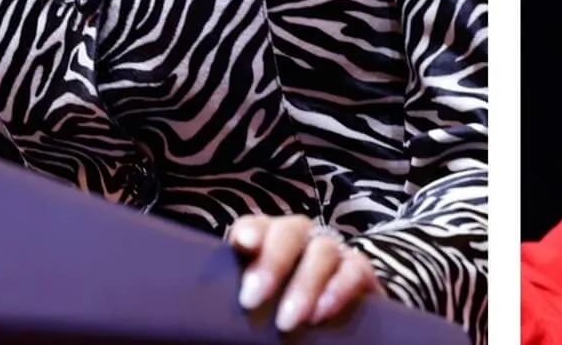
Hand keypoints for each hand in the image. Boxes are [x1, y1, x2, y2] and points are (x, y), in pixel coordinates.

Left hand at [229, 213, 384, 332]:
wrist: (320, 333)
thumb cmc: (271, 321)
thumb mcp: (253, 313)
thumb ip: (239, 308)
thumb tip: (202, 327)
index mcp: (268, 245)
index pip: (256, 226)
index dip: (251, 230)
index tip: (242, 243)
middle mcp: (301, 241)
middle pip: (290, 231)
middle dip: (273, 261)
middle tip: (252, 299)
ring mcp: (333, 253)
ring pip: (323, 250)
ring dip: (304, 283)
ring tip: (286, 321)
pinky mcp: (359, 272)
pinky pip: (355, 269)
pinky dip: (338, 288)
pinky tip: (321, 313)